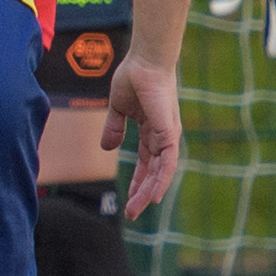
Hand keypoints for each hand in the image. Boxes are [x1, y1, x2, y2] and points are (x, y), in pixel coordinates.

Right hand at [100, 52, 183, 218]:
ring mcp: (168, 135)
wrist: (144, 60)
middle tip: (132, 214)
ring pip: (161, 172)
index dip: (138, 182)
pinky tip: (153, 195)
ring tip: (137, 210)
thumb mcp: (118, 108)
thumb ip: (114, 128)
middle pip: (154, 173)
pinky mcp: (168, 132)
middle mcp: (164, 137)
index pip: (147, 164)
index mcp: (152, 131)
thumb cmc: (133, 76)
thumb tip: (107, 148)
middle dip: (142, 194)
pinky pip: (166, 162)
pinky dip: (161, 179)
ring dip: (149, 192)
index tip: (129, 200)